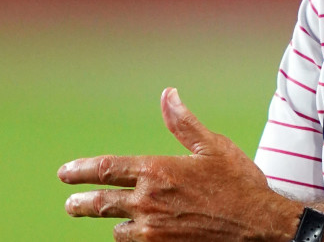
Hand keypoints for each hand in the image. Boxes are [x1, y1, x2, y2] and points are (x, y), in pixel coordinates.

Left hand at [59, 88, 300, 241]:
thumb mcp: (213, 147)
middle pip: (100, 204)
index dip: (80, 171)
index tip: (65, 174)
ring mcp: (154, 230)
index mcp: (157, 172)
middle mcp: (148, 202)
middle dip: (81, 204)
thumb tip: (168, 95)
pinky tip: (136, 234)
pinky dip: (133, 238)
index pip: (105, 169)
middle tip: (71, 204)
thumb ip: (184, 123)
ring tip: (112, 221)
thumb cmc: (239, 183)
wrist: (258, 225)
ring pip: (118, 229)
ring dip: (113, 223)